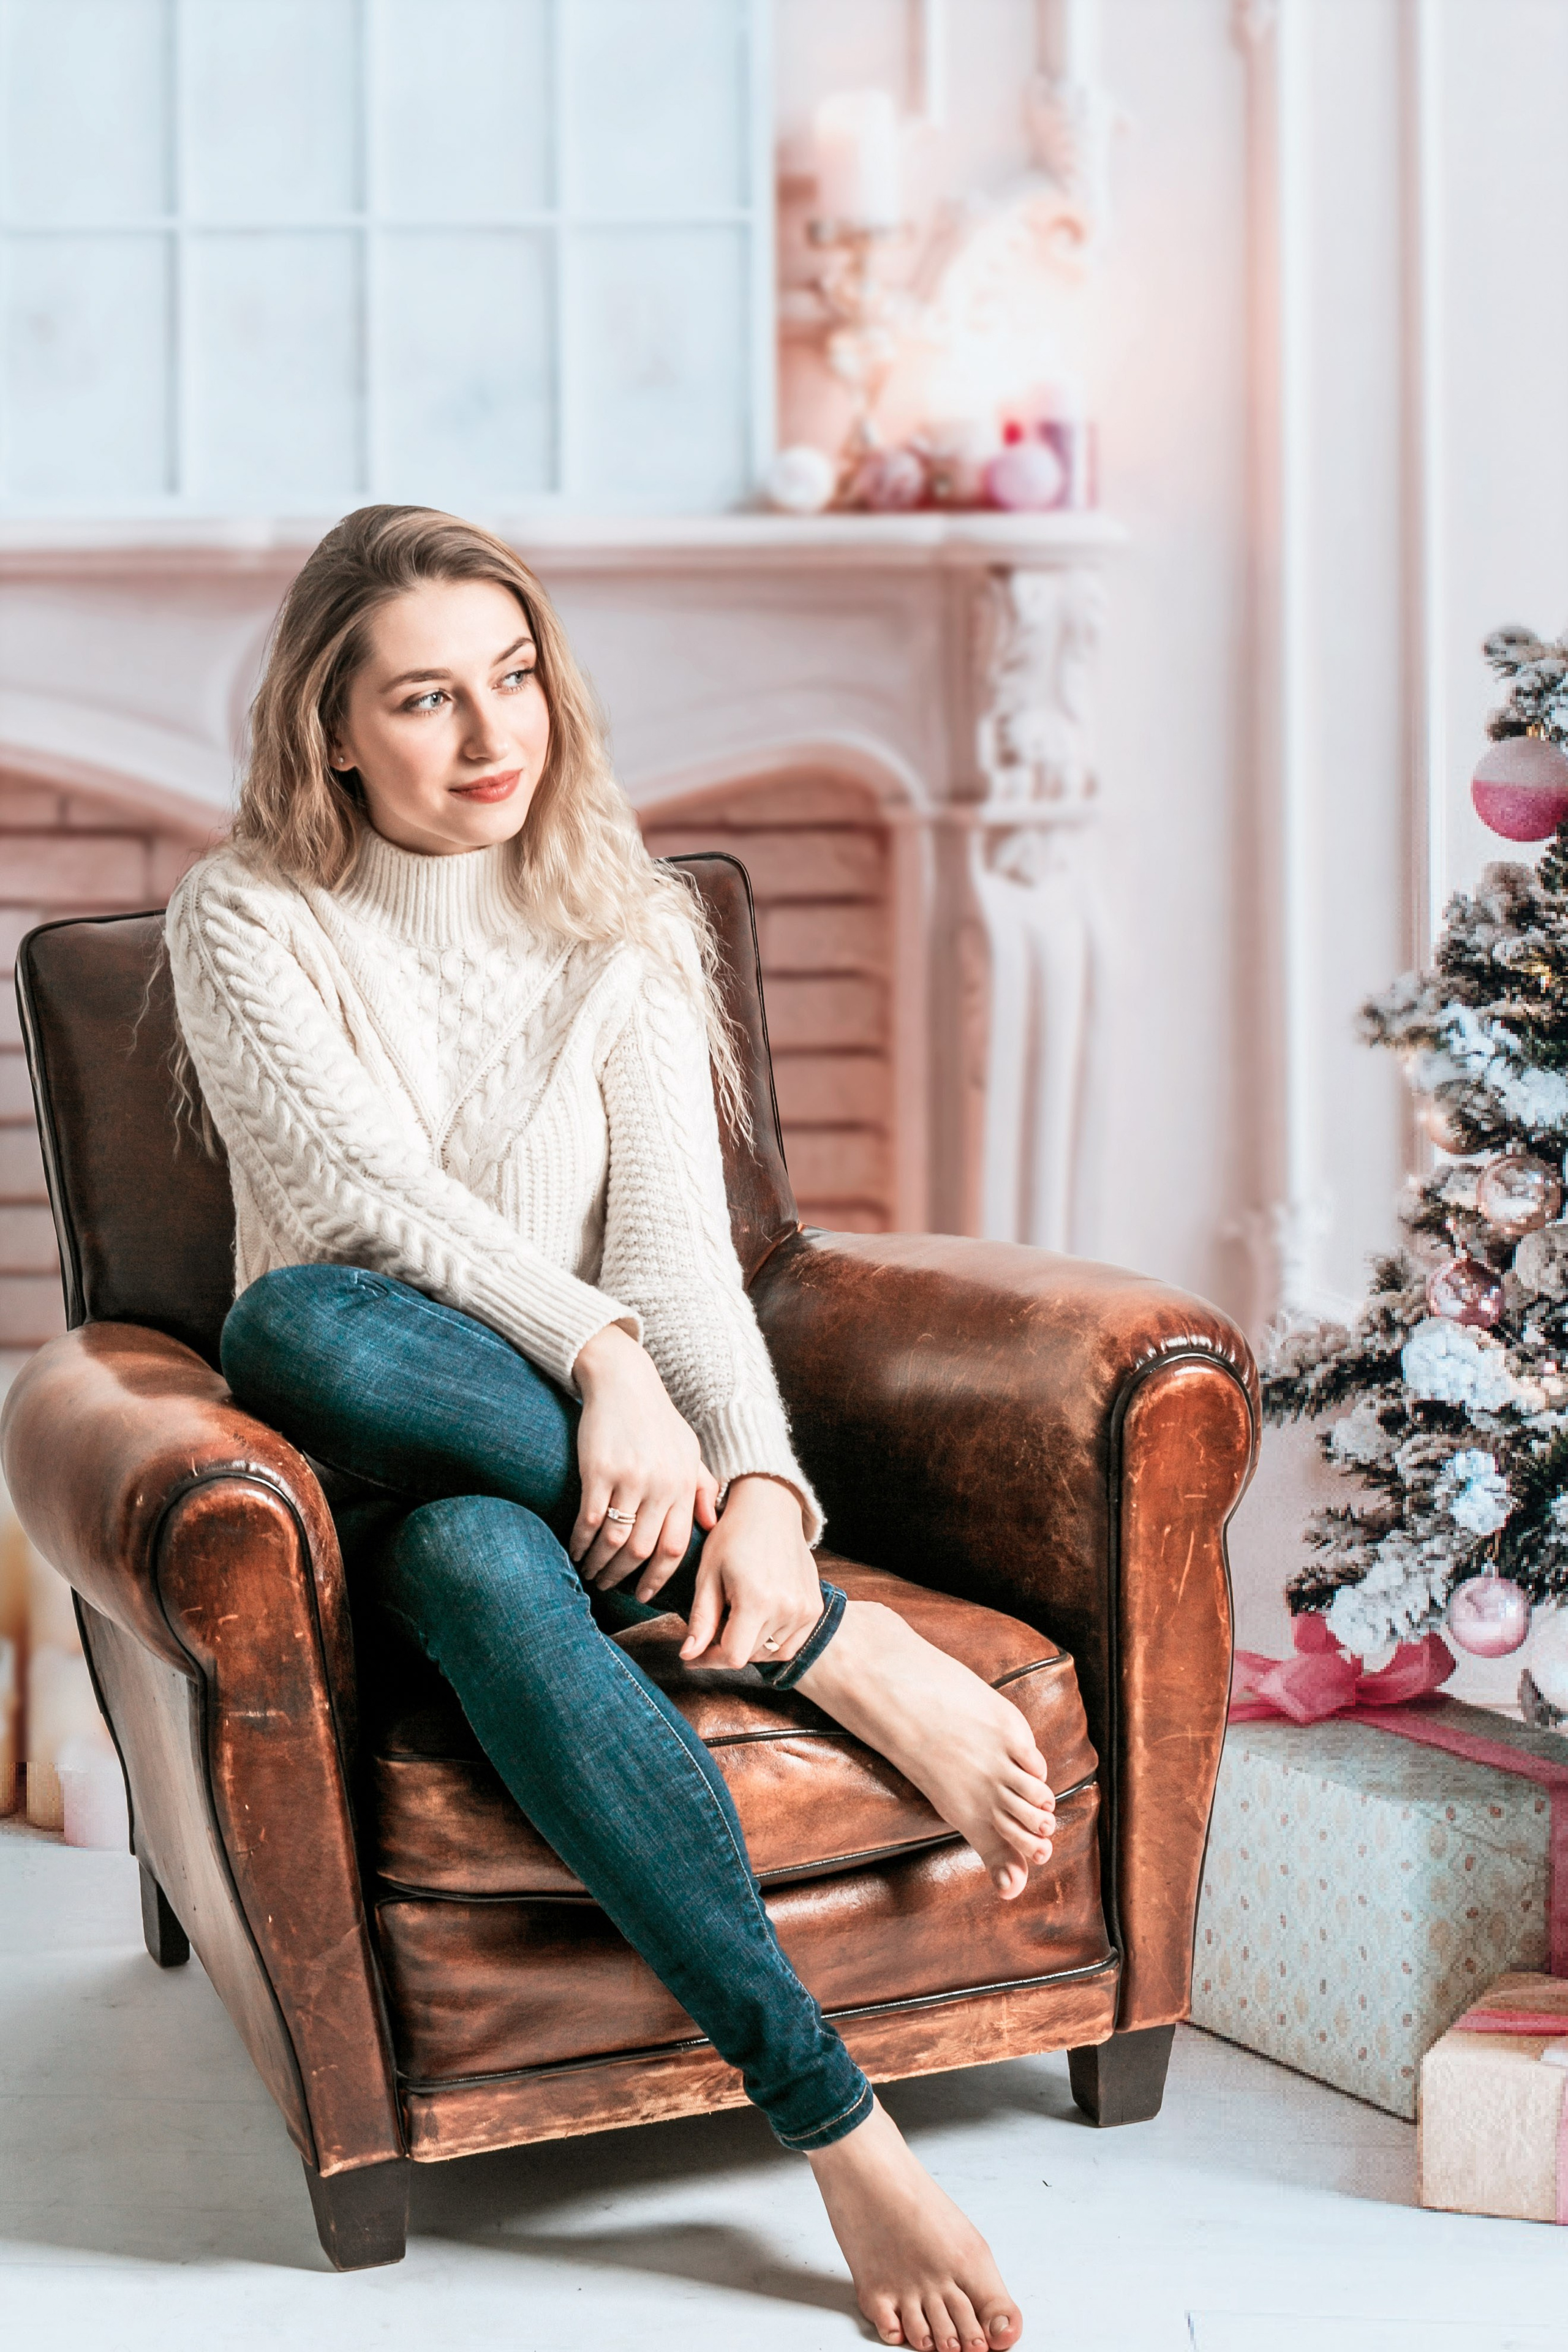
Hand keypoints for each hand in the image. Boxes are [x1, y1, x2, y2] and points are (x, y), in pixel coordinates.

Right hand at [570, 1324, 718, 1593]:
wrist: (623, 1381)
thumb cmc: (657, 1418)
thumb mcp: (689, 1449)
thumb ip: (701, 1488)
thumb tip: (711, 1526)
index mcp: (683, 1484)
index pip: (675, 1548)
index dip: (658, 1577)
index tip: (643, 1593)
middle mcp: (660, 1484)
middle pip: (642, 1550)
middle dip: (623, 1577)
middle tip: (608, 1587)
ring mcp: (629, 1478)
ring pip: (614, 1540)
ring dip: (599, 1564)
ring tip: (588, 1572)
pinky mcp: (598, 1469)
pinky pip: (589, 1520)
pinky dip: (581, 1542)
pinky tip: (575, 1550)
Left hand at [680, 1475, 820, 1669]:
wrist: (770, 1509)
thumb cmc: (733, 1536)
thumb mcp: (708, 1575)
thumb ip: (701, 1619)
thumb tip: (688, 1656)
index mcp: (757, 1600)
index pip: (733, 1657)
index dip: (709, 1661)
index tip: (693, 1655)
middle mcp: (787, 1608)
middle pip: (750, 1655)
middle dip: (726, 1646)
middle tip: (715, 1622)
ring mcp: (806, 1609)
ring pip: (770, 1652)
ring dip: (750, 1644)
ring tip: (738, 1615)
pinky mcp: (815, 1607)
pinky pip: (791, 1644)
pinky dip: (773, 1641)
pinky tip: (760, 1619)